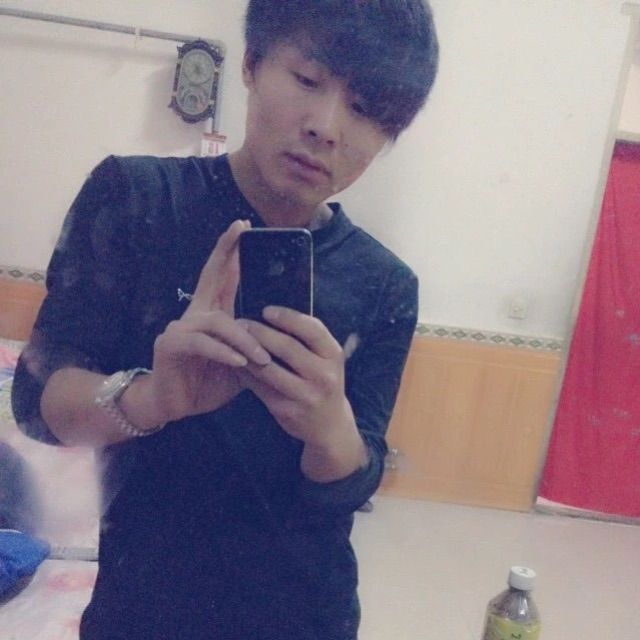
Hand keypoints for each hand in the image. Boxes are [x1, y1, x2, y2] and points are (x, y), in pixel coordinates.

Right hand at [134, 220, 271, 426]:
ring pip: (218, 323)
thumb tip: (284, 333)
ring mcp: (180, 328)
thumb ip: (255, 344)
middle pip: (210, 276)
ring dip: (244, 339)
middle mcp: (195, 314)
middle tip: (240, 230)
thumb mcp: (241, 361)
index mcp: (212, 314)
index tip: (244, 226)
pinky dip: (223, 352)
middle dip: (226, 251)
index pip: (223, 276)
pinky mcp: (170, 346)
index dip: (231, 251)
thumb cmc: (209, 381)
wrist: (176, 406)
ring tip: (262, 358)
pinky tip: (239, 362)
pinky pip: (202, 344)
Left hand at [238, 306, 367, 480]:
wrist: (330, 425)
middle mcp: (324, 376)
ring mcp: (306, 396)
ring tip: (233, 341)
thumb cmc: (323, 380)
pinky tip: (236, 363)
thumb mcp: (326, 358)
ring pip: (269, 369)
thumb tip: (271, 313)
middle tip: (240, 322)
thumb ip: (307, 338)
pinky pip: (260, 388)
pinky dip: (246, 374)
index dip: (288, 317)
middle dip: (260, 332)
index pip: (313, 330)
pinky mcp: (287, 411)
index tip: (266, 310)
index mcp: (334, 356)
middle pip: (287, 348)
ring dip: (247, 353)